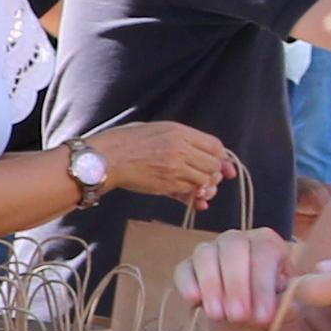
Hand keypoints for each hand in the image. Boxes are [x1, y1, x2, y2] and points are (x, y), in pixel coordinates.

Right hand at [84, 119, 246, 212]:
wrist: (104, 158)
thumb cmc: (123, 141)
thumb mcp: (155, 130)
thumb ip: (180, 140)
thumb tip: (201, 155)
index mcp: (178, 132)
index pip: (215, 146)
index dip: (223, 158)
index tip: (226, 168)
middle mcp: (181, 149)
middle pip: (214, 165)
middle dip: (214, 174)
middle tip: (208, 179)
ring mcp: (175, 168)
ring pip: (205, 181)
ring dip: (204, 187)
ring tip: (197, 189)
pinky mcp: (167, 185)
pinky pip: (190, 193)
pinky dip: (195, 198)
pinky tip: (194, 200)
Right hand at [178, 229, 296, 330]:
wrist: (249, 321)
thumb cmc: (274, 309)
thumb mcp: (290, 307)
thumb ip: (290, 302)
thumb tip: (287, 303)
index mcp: (268, 243)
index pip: (264, 254)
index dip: (262, 285)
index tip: (263, 316)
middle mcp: (238, 240)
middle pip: (233, 248)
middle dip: (236, 285)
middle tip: (239, 316)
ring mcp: (211, 250)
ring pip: (206, 255)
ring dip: (211, 286)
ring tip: (218, 315)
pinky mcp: (189, 266)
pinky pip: (183, 268)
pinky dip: (186, 282)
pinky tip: (194, 300)